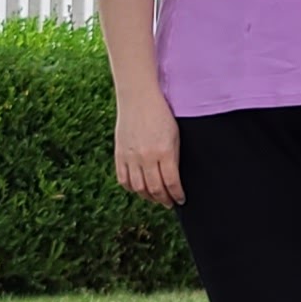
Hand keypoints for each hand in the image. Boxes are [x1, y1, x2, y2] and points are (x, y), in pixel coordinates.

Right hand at [116, 92, 183, 206]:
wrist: (138, 98)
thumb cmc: (161, 114)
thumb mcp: (175, 135)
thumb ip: (174, 158)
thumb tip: (174, 179)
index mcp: (164, 152)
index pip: (171, 183)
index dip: (177, 195)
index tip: (181, 200)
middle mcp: (146, 157)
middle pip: (155, 189)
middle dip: (164, 199)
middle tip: (169, 203)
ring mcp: (130, 157)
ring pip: (139, 188)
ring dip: (148, 197)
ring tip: (155, 197)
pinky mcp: (119, 154)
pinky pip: (123, 179)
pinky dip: (132, 188)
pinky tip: (139, 188)